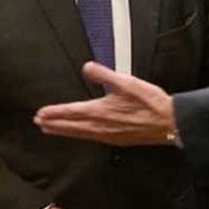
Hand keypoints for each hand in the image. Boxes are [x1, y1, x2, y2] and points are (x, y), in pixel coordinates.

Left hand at [35, 62, 174, 145]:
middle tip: (39, 123)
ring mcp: (108, 136)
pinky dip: (79, 135)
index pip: (71, 112)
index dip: (54, 113)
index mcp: (100, 111)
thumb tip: (86, 68)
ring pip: (79, 134)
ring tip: (51, 130)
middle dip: (54, 124)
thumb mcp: (126, 82)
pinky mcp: (117, 140)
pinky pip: (91, 138)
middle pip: (71, 127)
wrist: (169, 122)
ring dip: (63, 131)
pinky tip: (81, 134)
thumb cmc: (150, 103)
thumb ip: (104, 75)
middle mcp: (100, 127)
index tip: (40, 113)